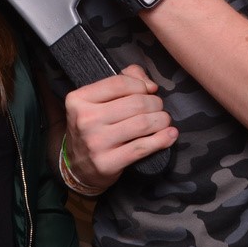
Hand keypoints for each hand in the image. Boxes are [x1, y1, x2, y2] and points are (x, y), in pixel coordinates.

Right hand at [63, 64, 174, 190]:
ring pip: (142, 124)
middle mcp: (85, 120)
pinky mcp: (107, 163)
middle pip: (135, 103)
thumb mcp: (98, 100)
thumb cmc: (94, 126)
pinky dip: (162, 139)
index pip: (119, 83)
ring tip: (164, 120)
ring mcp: (95, 143)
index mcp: (79, 99)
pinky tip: (169, 135)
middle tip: (158, 108)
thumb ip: (124, 80)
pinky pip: (142, 147)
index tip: (148, 91)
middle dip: (155, 103)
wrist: (77, 166)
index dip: (140, 85)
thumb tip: (150, 85)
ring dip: (161, 120)